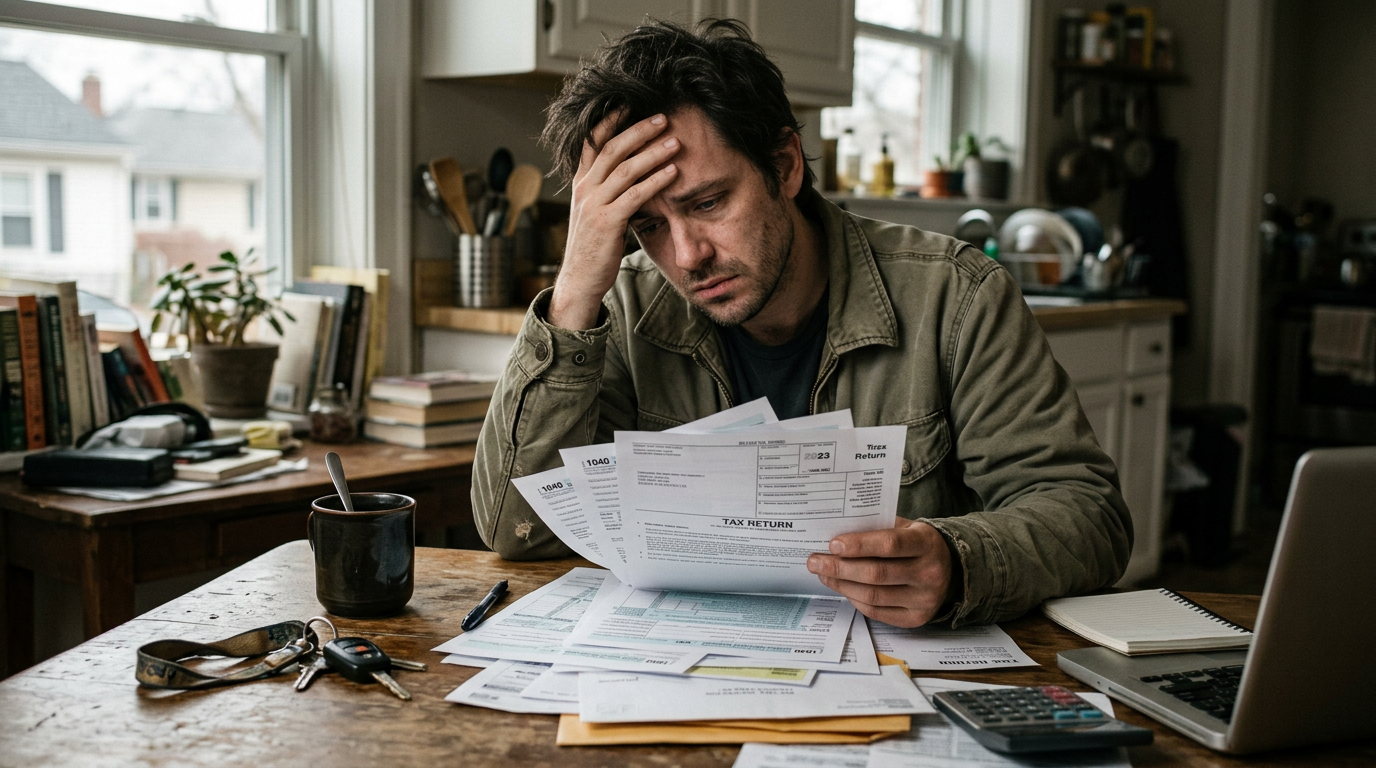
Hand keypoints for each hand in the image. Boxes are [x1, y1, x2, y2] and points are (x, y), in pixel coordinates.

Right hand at [549, 112, 682, 328]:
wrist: (580, 280)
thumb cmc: (594, 246)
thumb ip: (607, 190)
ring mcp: (594, 205)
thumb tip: (632, 171)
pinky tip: (673, 173)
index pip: (592, 142)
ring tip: (675, 142)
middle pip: (612, 149)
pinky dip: (655, 181)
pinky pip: (634, 195)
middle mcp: (584, 189)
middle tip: (664, 118)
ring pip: (625, 169)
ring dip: (653, 153)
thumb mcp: (595, 211)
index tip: (630, 104)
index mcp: (580, 183)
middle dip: (639, 131)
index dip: (610, 121)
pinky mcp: (607, 223)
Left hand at [806, 519, 953, 627]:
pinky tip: (841, 587)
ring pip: (873, 595)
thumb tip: (836, 536)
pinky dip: (854, 599)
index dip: (859, 545)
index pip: (889, 545)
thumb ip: (877, 529)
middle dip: (840, 568)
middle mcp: (929, 573)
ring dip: (842, 585)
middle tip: (815, 561)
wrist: (951, 569)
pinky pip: (876, 611)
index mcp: (926, 544)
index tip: (832, 544)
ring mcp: (924, 600)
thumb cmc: (917, 544)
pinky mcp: (916, 619)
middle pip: (877, 574)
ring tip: (823, 574)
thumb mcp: (906, 528)